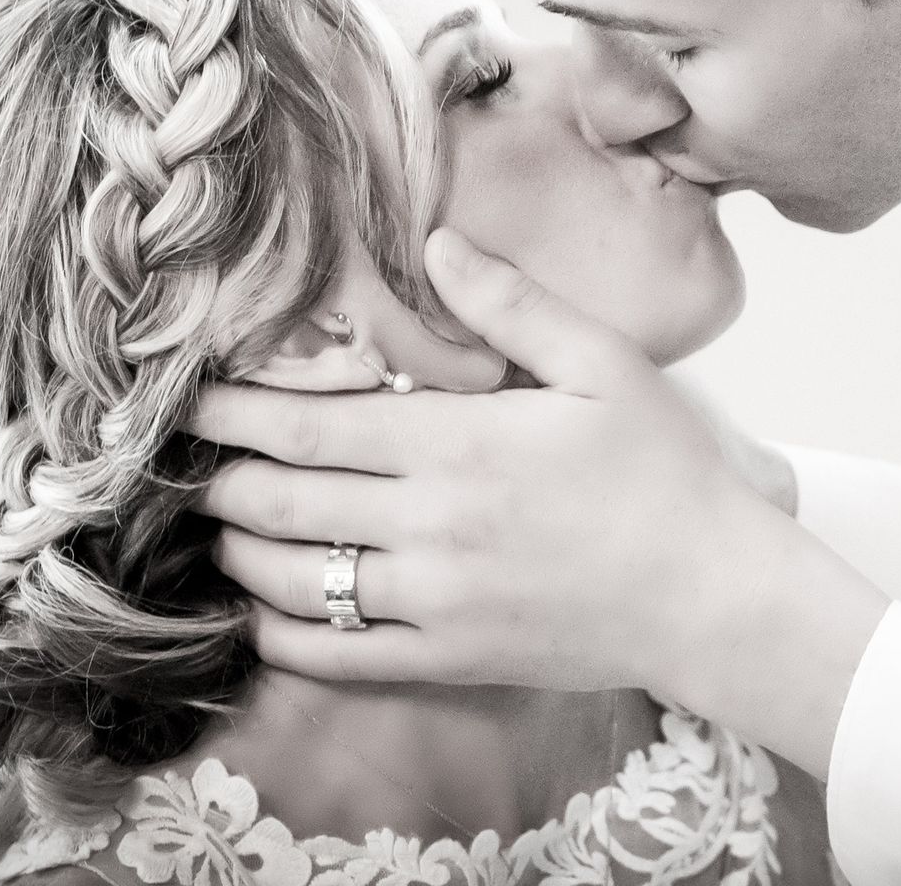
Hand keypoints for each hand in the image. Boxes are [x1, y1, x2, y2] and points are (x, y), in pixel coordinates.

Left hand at [193, 228, 818, 703]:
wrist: (713, 595)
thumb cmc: (665, 472)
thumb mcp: (603, 365)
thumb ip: (512, 305)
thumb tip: (437, 242)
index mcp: (458, 442)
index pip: (308, 423)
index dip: (233, 411)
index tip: (189, 397)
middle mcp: (429, 524)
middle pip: (280, 502)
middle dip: (219, 479)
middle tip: (187, 461)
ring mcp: (434, 600)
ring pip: (293, 580)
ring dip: (237, 552)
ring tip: (218, 526)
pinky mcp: (448, 658)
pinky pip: (336, 655)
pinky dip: (280, 636)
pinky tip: (261, 614)